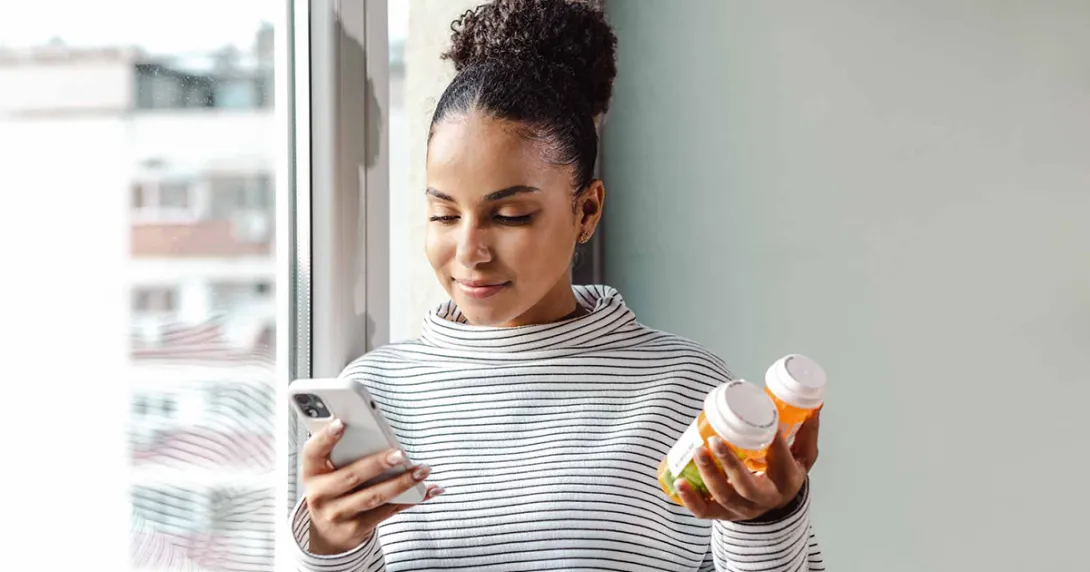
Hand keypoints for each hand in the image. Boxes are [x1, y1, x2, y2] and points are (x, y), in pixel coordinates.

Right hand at [301, 419, 442, 553]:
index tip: (340, 423)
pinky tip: (429, 489)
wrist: (325, 533)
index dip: (325, 438)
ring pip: (373, 497)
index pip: (313, 452)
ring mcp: (338, 514)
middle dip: (376, 464)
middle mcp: (320, 496)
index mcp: (312, 472)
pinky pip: (389, 512)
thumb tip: (376, 430)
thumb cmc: (332, 489)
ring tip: (422, 470)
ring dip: (401, 482)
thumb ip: (342, 451)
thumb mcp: (326, 471)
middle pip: (351, 477)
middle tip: (399, 453)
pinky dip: (412, 499)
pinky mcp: (357, 529)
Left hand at [676, 407, 819, 520]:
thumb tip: (814, 403)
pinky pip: (705, 512)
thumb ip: (806, 430)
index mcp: (787, 480)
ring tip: (697, 451)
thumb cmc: (786, 473)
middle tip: (715, 441)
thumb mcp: (803, 455)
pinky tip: (679, 482)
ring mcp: (743, 509)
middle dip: (730, 465)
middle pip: (747, 486)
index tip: (765, 419)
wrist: (777, 506)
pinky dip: (690, 499)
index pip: (781, 460)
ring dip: (708, 475)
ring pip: (724, 497)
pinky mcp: (724, 514)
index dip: (773, 441)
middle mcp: (765, 499)